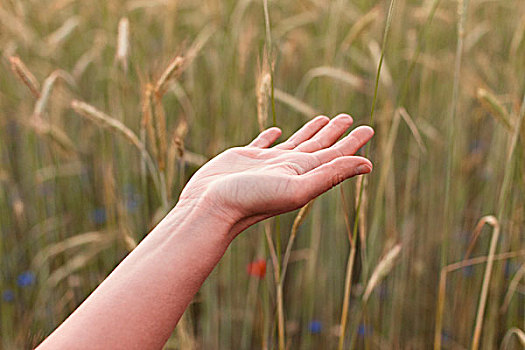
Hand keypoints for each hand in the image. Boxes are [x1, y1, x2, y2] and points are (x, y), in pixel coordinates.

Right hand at [176, 114, 373, 236]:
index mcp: (303, 174)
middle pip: (318, 146)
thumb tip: (368, 164)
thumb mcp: (297, 187)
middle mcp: (288, 169)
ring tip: (323, 119)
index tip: (368, 128)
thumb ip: (331, 174)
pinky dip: (273, 136)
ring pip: (294, 143)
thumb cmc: (251, 200)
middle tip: (349, 117)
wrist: (211, 208)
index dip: (353, 142)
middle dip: (335, 132)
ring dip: (310, 131)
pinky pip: (263, 143)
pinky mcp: (244, 158)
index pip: (335, 155)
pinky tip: (278, 131)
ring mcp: (266, 164)